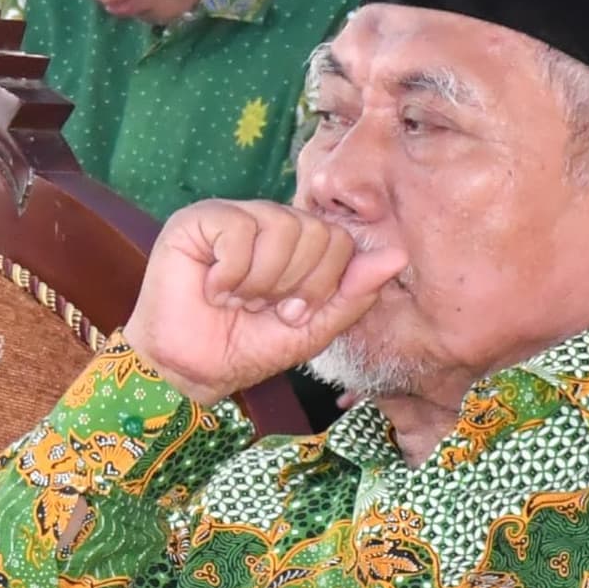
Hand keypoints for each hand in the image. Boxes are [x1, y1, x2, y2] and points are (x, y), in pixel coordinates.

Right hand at [120, 200, 401, 407]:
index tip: (290, 313)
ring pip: (280, 228)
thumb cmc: (248, 348)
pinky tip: (212, 288)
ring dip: (259, 281)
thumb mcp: (314, 328)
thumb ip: (354, 293)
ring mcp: (234, 217)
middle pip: (316, 231)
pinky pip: (238, 230)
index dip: (321, 285)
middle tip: (260, 307)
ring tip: (234, 299)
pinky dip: (229, 273)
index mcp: (300, 243)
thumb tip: (397, 255)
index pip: (340, 240)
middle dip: (293, 284)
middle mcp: (270, 222)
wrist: (192, 370)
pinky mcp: (197, 220)